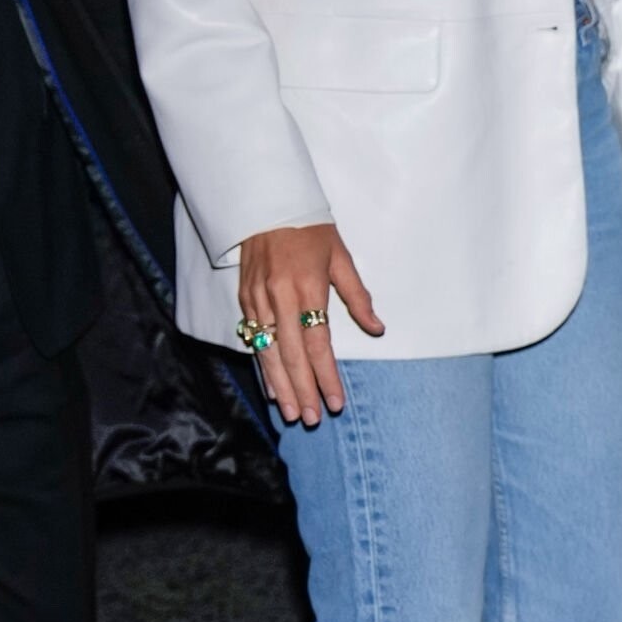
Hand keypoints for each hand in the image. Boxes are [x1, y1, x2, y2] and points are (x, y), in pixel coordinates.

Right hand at [237, 223, 382, 426]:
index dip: (327, 375)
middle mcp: (279, 298)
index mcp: (307, 286)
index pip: (319, 342)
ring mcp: (257, 301)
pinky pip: (253, 341)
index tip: (337, 400)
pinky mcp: (243, 301)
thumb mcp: (340, 256)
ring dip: (282, 387)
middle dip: (304, 390)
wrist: (267, 203)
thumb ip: (357, 295)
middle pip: (292, 355)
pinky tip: (272, 388)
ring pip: (269, 354)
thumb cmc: (311, 229)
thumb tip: (377, 328)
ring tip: (293, 413)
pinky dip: (263, 368)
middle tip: (314, 419)